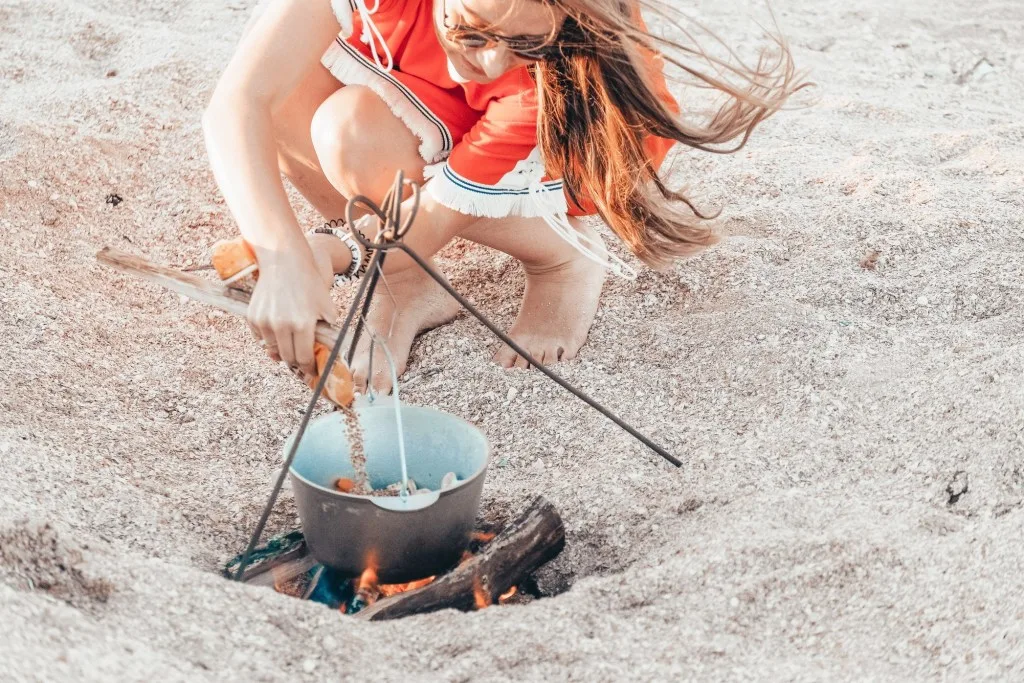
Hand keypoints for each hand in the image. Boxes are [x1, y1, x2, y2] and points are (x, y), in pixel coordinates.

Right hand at [247, 246, 334, 376]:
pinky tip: (278, 331)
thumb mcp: (327, 305)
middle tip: (303, 360)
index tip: (312, 370)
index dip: (309, 367)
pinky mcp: (252, 317)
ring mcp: (264, 321)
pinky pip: (260, 338)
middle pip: (288, 357)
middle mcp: (281, 325)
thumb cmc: (309, 283)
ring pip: (272, 349)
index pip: (304, 358)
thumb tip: (329, 348)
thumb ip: (329, 328)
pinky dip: (269, 339)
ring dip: (282, 350)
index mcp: (302, 324)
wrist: (284, 261)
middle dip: (296, 361)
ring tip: (290, 343)